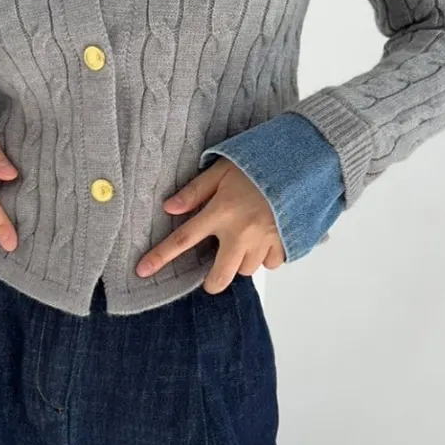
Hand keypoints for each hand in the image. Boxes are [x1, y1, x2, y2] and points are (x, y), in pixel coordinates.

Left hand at [136, 158, 284, 292]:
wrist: (303, 162)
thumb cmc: (259, 163)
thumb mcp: (221, 169)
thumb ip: (195, 191)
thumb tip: (168, 208)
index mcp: (220, 211)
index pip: (183, 239)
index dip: (160, 256)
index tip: (142, 271)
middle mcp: (241, 232)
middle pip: (220, 276)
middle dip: (212, 281)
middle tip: (213, 270)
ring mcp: (264, 241)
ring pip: (245, 270)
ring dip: (240, 261)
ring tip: (244, 237)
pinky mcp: (285, 244)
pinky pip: (269, 264)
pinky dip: (265, 256)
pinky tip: (265, 237)